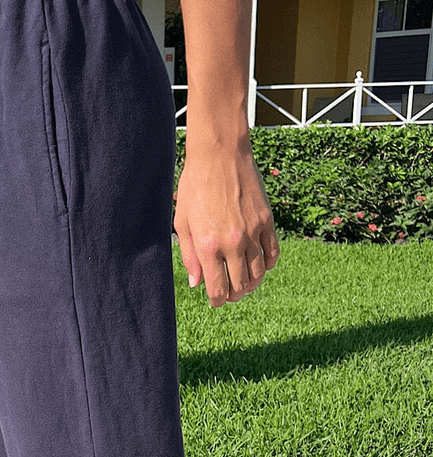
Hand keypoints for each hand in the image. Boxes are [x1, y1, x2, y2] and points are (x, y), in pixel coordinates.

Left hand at [173, 143, 279, 306]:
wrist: (219, 155)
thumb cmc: (195, 186)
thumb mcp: (182, 222)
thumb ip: (189, 256)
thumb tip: (196, 284)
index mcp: (208, 245)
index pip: (218, 288)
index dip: (217, 300)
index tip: (216, 301)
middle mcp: (232, 242)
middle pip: (240, 285)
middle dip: (235, 295)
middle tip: (230, 294)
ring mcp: (252, 232)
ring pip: (258, 273)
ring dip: (252, 284)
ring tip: (244, 284)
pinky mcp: (267, 221)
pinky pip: (273, 253)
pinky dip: (268, 265)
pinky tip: (260, 266)